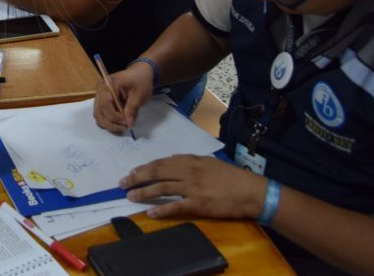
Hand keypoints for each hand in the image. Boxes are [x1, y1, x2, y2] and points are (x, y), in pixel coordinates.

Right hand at [93, 65, 153, 132]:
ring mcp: (100, 96)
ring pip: (99, 116)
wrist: (139, 75)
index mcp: (108, 84)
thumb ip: (132, 108)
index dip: (114, 116)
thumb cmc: (140, 81)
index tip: (127, 122)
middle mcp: (100, 90)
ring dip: (109, 124)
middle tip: (125, 127)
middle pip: (99, 112)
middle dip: (111, 123)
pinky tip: (120, 122)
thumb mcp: (139, 94)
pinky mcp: (103, 102)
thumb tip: (128, 123)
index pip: (105, 104)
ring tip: (123, 126)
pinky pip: (102, 115)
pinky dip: (109, 122)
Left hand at [120, 155, 267, 220]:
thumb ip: (190, 163)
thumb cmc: (231, 177)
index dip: (144, 168)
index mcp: (190, 161)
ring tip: (130, 196)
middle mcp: (188, 171)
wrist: (250, 191)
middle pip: (156, 172)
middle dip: (137, 177)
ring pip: (161, 187)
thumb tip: (172, 163)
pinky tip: (150, 213)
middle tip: (123, 183)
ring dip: (143, 192)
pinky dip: (161, 210)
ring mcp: (192, 187)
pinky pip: (175, 206)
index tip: (132, 172)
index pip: (161, 163)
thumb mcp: (209, 163)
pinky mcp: (198, 203)